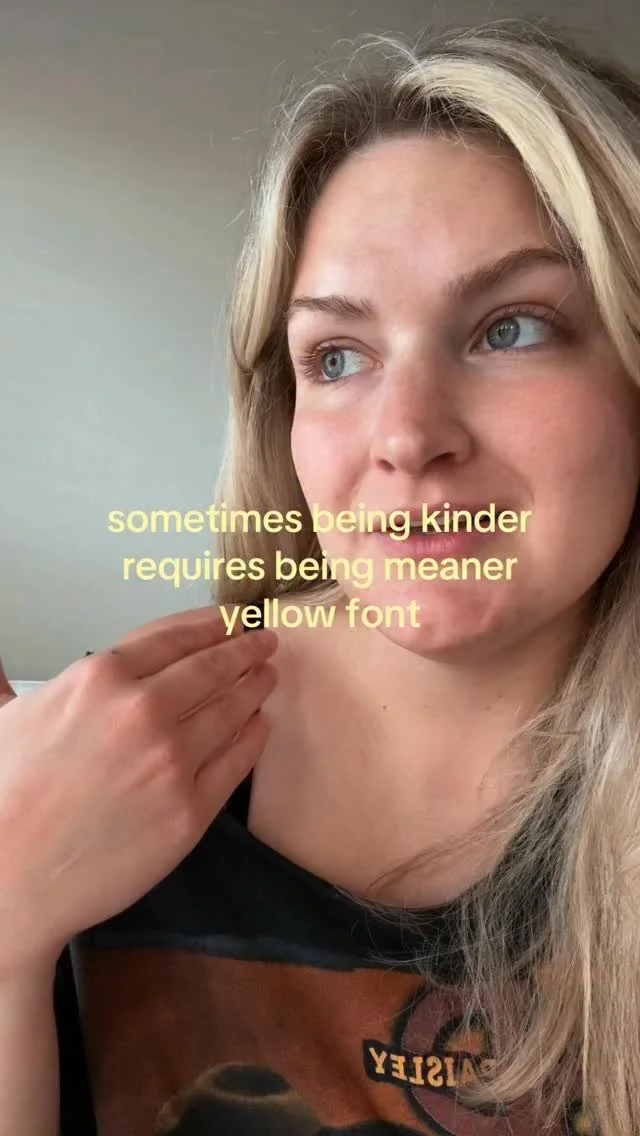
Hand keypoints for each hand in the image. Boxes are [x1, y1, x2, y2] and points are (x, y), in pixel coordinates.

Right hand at [0, 608, 276, 973]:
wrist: (10, 881)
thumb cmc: (5, 799)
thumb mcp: (9, 718)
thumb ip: (23, 680)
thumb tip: (1, 659)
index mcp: (99, 679)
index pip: (173, 636)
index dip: (210, 625)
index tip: (231, 620)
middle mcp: (142, 712)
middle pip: (212, 668)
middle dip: (245, 650)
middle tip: (265, 642)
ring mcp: (172, 761)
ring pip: (232, 710)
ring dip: (255, 688)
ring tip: (268, 678)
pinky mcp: (190, 811)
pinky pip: (237, 762)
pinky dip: (254, 738)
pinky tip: (259, 727)